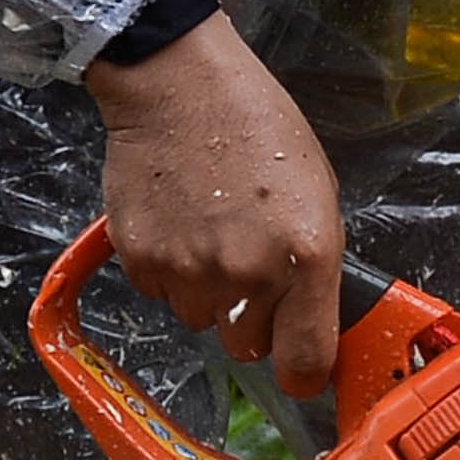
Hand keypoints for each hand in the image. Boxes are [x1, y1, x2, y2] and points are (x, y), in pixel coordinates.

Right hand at [91, 11, 347, 396]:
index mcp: (307, 256)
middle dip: (250, 319)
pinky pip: (160, 293)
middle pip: (247, 348)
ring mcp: (189, 270)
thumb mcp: (318, 191)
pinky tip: (179, 221)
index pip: (307, 361)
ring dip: (206, 292)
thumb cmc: (258, 126)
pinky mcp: (142, 261)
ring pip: (200, 321)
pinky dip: (168, 270)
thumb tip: (311, 322)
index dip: (304, 373)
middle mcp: (248, 273)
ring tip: (210, 231)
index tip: (300, 368)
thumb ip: (315, 264)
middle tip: (248, 266)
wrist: (180, 85)